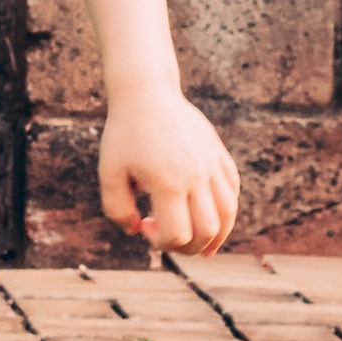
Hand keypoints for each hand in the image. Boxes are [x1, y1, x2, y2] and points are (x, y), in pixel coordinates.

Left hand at [98, 82, 238, 256]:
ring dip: (216, 237)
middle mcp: (196, 176)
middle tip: (168, 238)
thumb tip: (137, 230)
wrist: (147, 93)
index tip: (144, 224)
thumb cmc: (124, 134)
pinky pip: (232, 191)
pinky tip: (208, 214)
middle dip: (189, 247)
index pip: (178, 235)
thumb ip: (117, 209)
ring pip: (229, 214)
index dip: (160, 242)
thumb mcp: (109, 173)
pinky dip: (224, 210)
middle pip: (208, 231)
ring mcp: (212, 165)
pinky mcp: (218, 155)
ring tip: (201, 246)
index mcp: (168, 183)